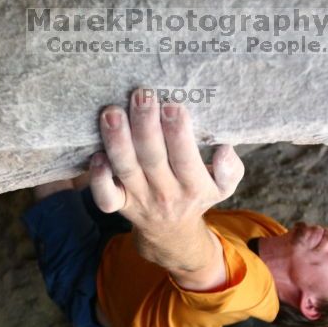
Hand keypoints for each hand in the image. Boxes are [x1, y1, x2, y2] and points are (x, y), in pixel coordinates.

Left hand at [88, 87, 243, 229]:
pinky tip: (97, 153)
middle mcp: (165, 193)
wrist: (172, 232)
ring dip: (117, 140)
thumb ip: (230, 170)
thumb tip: (225, 149)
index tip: (173, 105)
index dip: (178, 133)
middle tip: (142, 95)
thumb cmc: (196, 195)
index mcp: (194, 186)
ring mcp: (139, 199)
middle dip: (145, 125)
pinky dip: (98, 178)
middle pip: (152, 158)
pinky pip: (104, 197)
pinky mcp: (118, 204)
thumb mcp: (223, 188)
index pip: (185, 159)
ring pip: (126, 169)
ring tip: (112, 112)